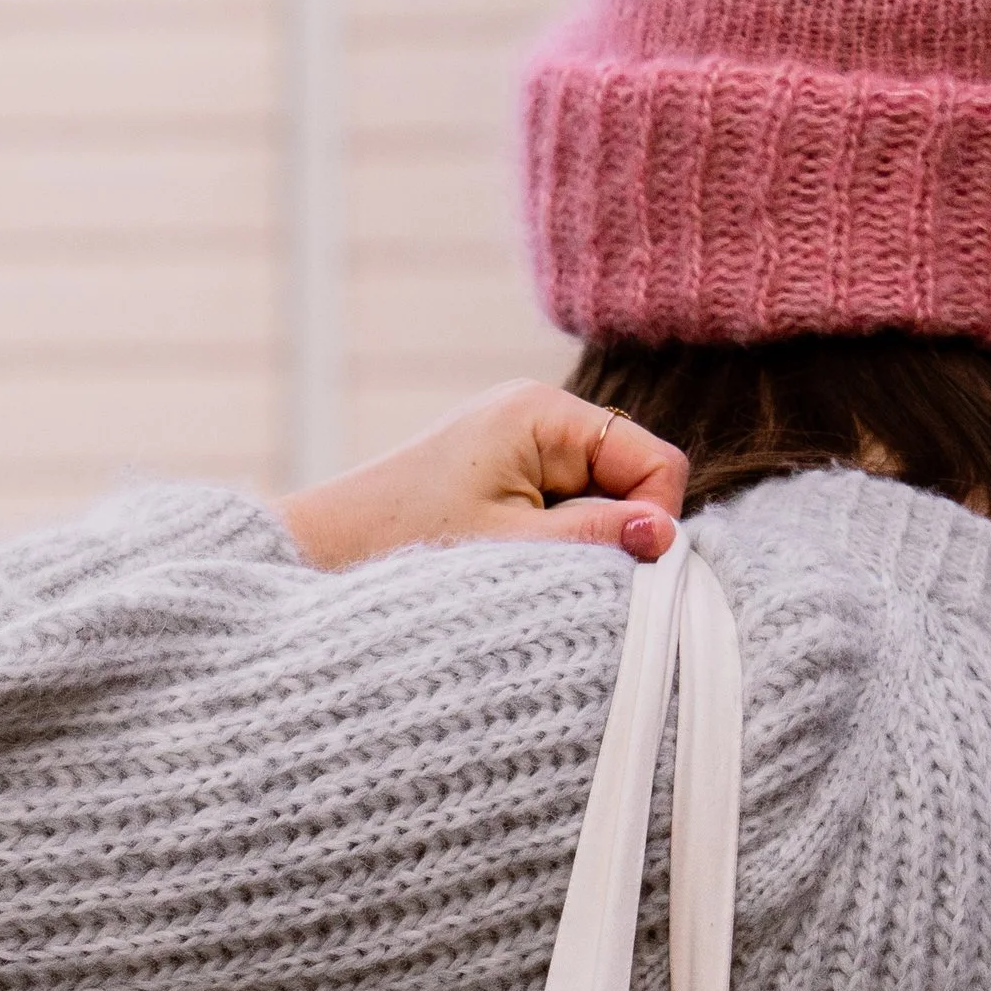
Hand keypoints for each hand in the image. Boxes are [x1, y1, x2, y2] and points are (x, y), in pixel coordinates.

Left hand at [277, 382, 686, 570]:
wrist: (323, 555)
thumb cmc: (408, 547)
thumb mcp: (517, 549)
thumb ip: (599, 538)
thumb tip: (667, 538)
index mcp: (544, 412)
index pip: (655, 463)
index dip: (653, 522)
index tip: (619, 572)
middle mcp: (538, 415)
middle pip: (631, 481)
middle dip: (615, 534)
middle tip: (566, 578)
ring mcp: (521, 445)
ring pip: (600, 503)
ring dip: (581, 547)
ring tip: (526, 574)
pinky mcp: (504, 476)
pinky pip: (563, 512)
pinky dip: (555, 548)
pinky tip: (516, 569)